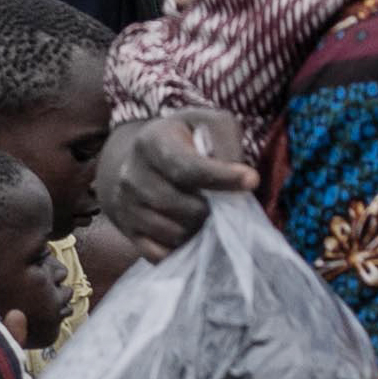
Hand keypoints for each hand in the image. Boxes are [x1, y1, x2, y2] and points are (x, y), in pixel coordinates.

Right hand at [97, 106, 260, 251]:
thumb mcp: (211, 125)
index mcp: (152, 141)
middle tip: (227, 206)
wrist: (146, 158)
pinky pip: (156, 253)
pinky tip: (195, 236)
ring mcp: (125, 204)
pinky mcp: (126, 229)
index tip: (252, 181)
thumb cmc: (189, 139)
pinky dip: (181, 250)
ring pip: (169, 231)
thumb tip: (245, 179)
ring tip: (211, 218)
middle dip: (210, 209)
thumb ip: (228, 144)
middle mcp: (131, 174)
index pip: (186, 167)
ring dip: (199, 230)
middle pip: (177, 204)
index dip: (221, 177)